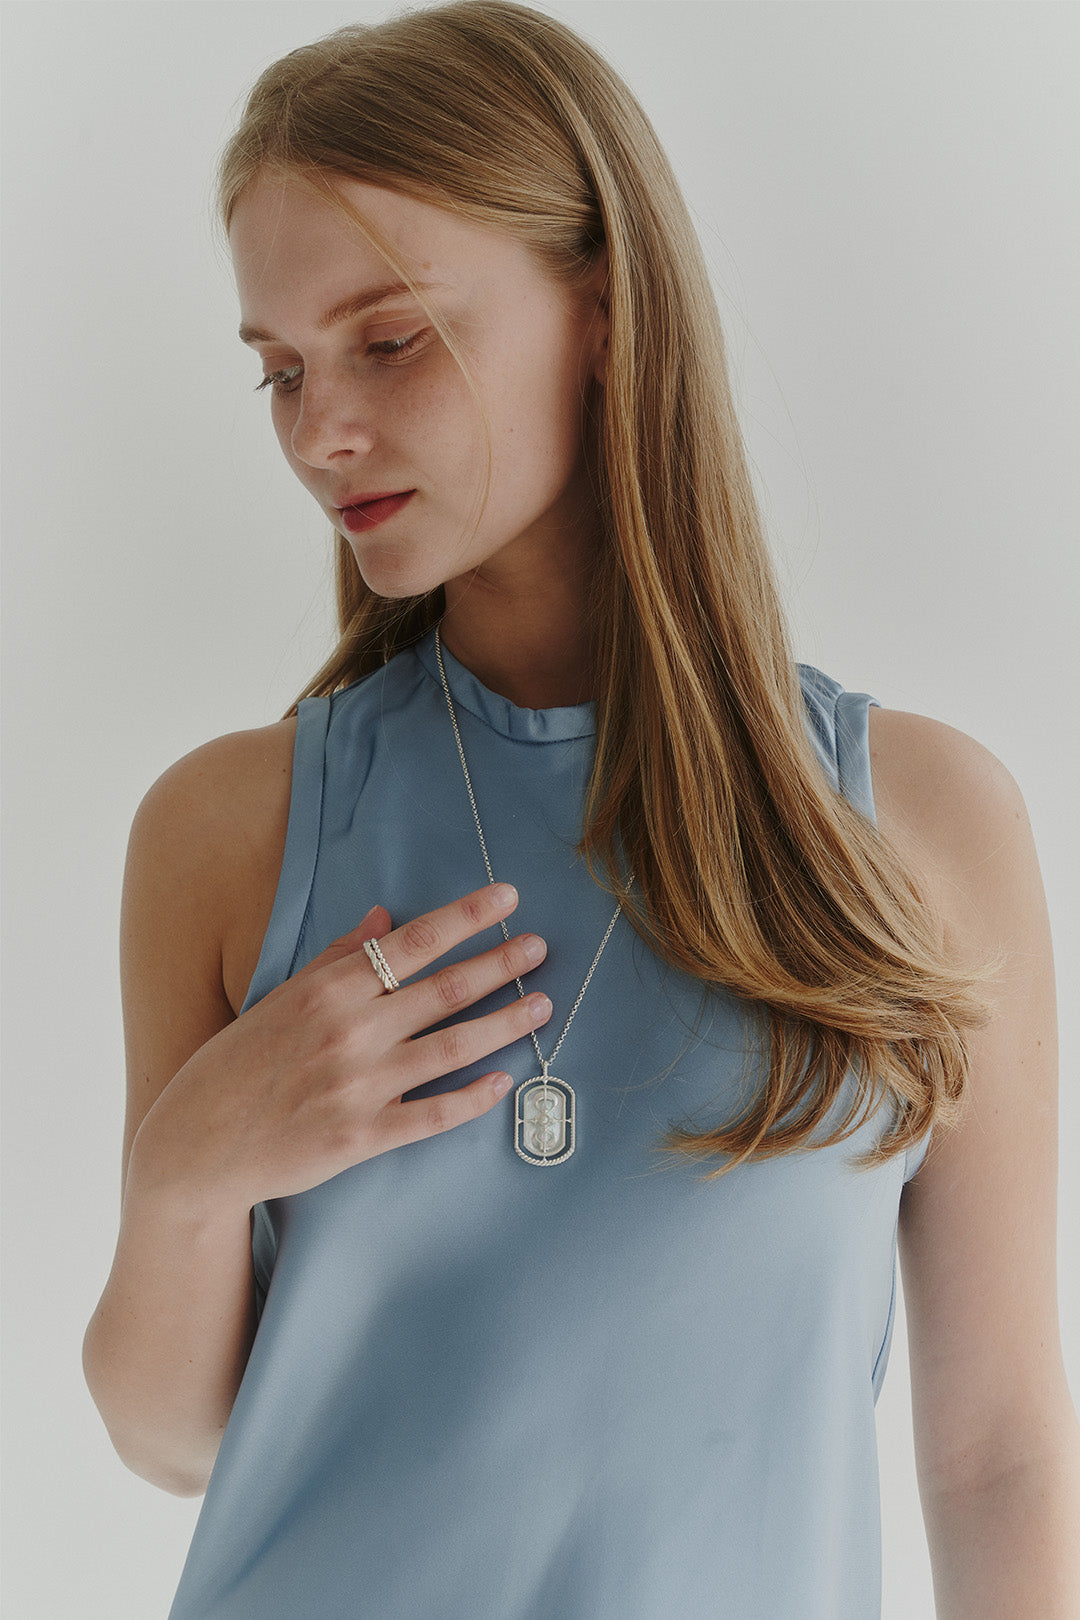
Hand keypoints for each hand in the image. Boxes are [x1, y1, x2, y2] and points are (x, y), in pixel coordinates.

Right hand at [130, 883, 550, 1209]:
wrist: (197, 1143)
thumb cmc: (239, 1063)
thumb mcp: (282, 996)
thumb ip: (338, 956)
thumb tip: (386, 914)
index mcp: (330, 989)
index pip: (414, 942)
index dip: (467, 917)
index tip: (508, 898)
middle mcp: (351, 1031)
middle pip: (446, 989)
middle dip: (501, 965)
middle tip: (540, 948)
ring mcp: (360, 1086)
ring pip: (452, 1048)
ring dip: (505, 1024)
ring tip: (542, 1006)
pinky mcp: (364, 1137)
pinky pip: (434, 1115)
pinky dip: (473, 1098)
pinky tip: (503, 1082)